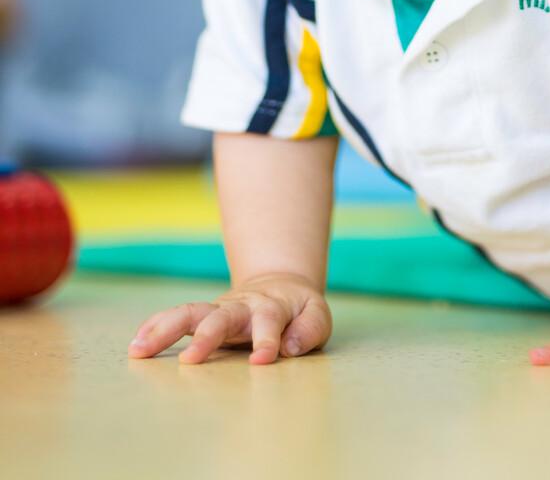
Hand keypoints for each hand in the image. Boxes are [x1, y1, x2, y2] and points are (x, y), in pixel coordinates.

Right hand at [127, 272, 332, 364]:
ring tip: (140, 349)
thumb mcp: (317, 315)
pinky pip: (177, 317)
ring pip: (191, 313)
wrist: (280, 284)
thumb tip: (290, 347)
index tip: (262, 359)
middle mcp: (242, 306)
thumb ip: (309, 330)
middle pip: (222, 316)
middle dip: (207, 336)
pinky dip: (156, 326)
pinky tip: (137, 343)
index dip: (267, 339)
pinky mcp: (204, 316)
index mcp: (273, 307)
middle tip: (190, 360)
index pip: (269, 322)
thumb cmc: (299, 309)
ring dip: (166, 330)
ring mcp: (220, 309)